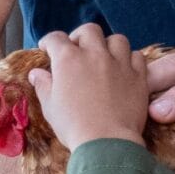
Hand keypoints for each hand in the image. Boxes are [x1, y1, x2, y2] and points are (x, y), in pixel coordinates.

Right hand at [30, 26, 149, 148]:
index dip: (49, 42)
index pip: (56, 38)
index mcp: (68, 60)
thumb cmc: (74, 126)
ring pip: (117, 39)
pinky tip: (124, 69)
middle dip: (80, 36)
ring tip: (104, 57)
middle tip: (77, 50)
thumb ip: (43, 85)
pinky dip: (130, 59)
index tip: (47, 48)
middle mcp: (94, 55)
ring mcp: (119, 64)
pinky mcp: (138, 76)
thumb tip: (36, 74)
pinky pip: (137, 56)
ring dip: (108, 45)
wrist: (106, 143)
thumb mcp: (50, 107)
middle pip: (89, 31)